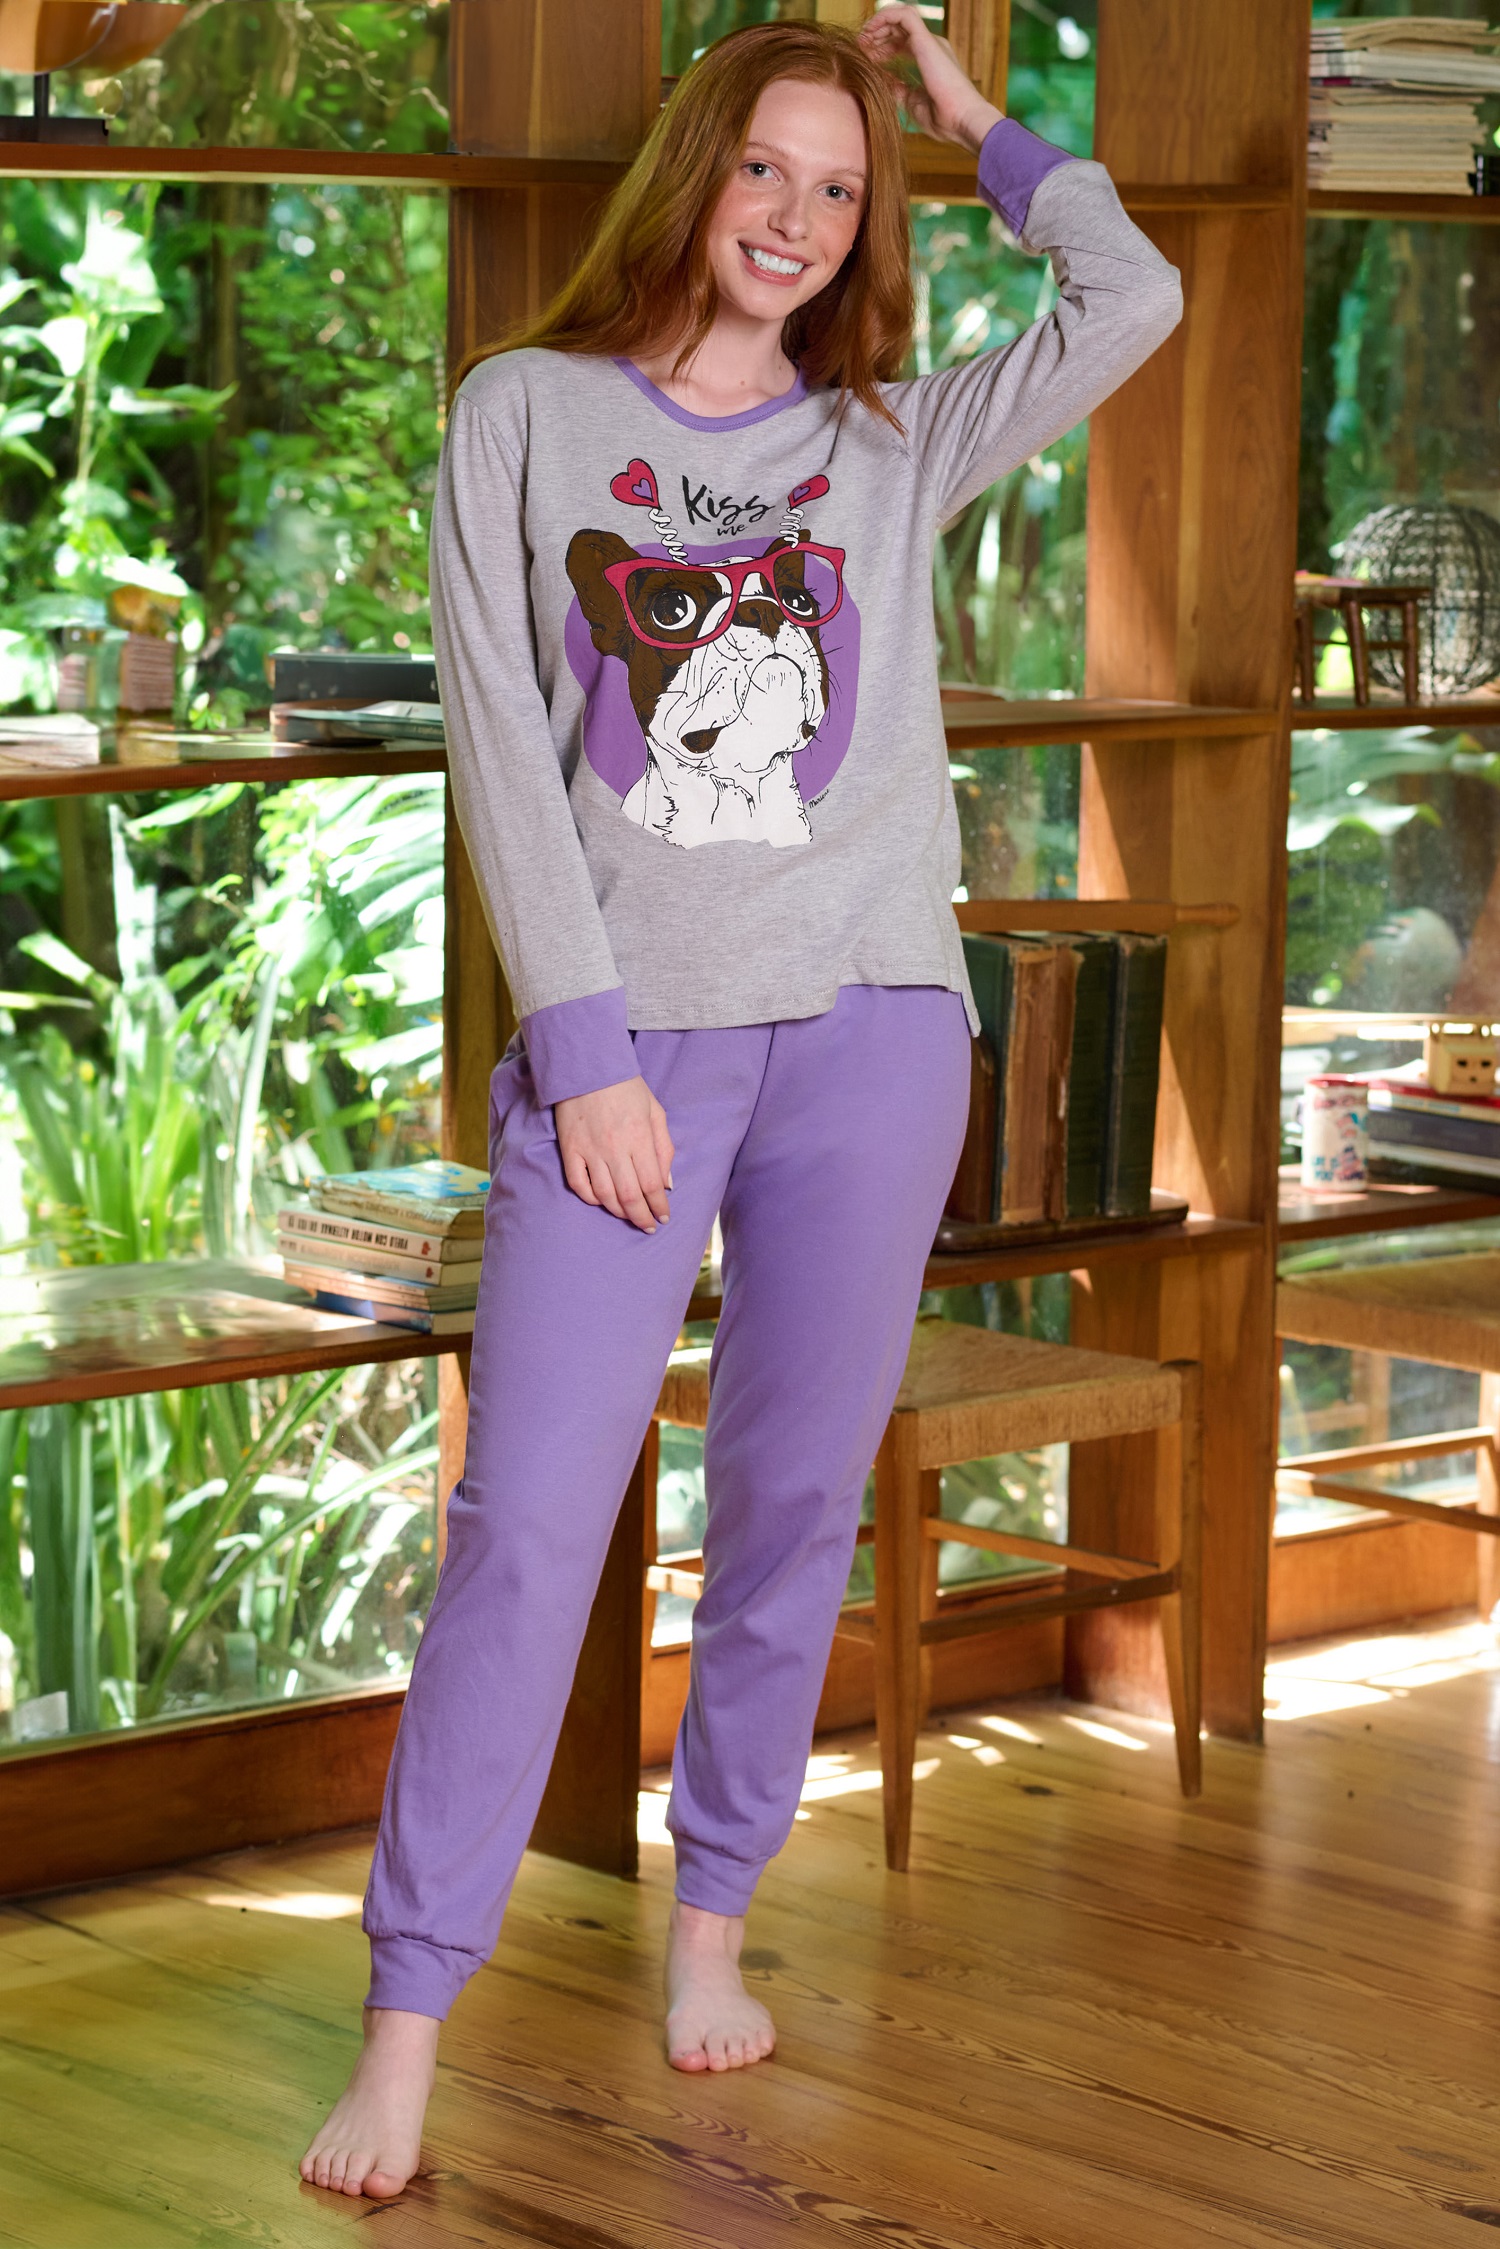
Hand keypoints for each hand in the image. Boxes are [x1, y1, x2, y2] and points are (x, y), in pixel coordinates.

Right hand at [555, 1074, 674, 1232]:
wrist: (587, 1066)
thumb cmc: (626, 1088)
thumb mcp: (655, 1112)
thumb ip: (664, 1148)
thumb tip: (667, 1184)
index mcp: (639, 1137)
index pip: (652, 1184)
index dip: (659, 1206)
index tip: (663, 1217)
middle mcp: (615, 1148)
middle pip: (630, 1196)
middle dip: (642, 1217)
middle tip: (648, 1226)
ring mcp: (589, 1150)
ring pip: (605, 1195)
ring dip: (619, 1212)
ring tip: (629, 1216)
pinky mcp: (570, 1149)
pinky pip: (579, 1184)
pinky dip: (591, 1198)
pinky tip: (602, 1200)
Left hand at [858, 3, 1002, 152]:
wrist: (961, 120)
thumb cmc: (943, 119)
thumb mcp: (912, 103)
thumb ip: (898, 90)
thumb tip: (881, 83)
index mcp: (930, 59)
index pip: (902, 44)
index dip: (882, 49)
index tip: (866, 61)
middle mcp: (931, 46)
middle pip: (899, 29)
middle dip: (877, 35)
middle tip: (860, 48)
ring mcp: (930, 41)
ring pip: (900, 17)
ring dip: (878, 24)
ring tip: (862, 39)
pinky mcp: (926, 39)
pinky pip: (903, 15)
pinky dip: (884, 18)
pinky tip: (870, 31)